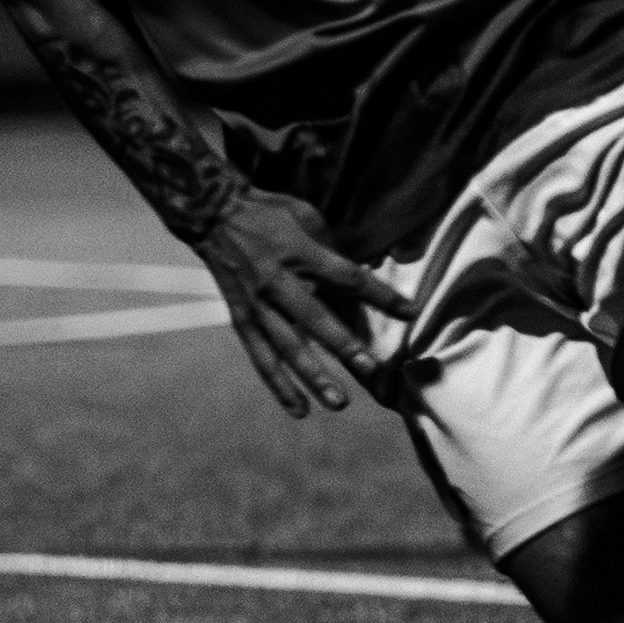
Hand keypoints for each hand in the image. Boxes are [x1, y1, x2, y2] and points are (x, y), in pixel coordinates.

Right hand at [188, 183, 417, 418]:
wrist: (212, 215)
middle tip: (369, 369)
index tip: (410, 312)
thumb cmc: (270, 213)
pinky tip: (300, 409)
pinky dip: (279, 385)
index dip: (381, 295)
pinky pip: (262, 358)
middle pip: (315, 317)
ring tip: (337, 403)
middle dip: (342, 345)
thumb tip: (360, 279)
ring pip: (287, 347)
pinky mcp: (242, 320)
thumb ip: (332, 249)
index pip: (348, 277)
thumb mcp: (306, 217)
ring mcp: (258, 305)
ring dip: (312, 377)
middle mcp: (278, 282)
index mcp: (301, 252)